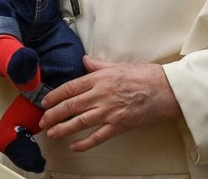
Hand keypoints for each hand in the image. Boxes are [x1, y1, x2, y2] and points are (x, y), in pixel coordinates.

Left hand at [39, 56, 181, 150]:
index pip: (70, 88)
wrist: (164, 90)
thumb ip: (98, 65)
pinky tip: (75, 147)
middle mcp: (100, 95)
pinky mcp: (118, 125)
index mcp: (99, 79)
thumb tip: (85, 61)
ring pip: (80, 122)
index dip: (55, 96)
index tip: (45, 102)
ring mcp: (108, 112)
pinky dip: (85, 143)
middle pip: (71, 106)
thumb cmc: (143, 75)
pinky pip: (98, 136)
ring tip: (52, 133)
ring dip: (63, 129)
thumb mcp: (117, 65)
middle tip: (43, 120)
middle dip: (54, 114)